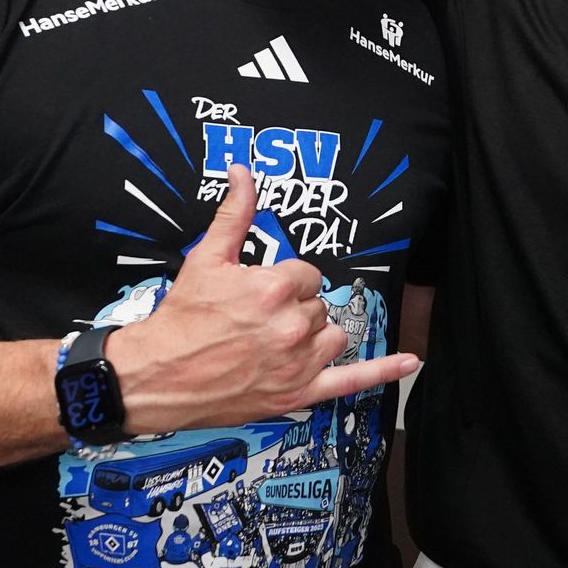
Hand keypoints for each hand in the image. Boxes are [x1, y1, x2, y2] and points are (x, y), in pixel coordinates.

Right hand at [104, 166, 417, 432]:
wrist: (155, 376)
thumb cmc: (181, 319)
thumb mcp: (206, 258)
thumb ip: (235, 214)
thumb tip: (244, 173)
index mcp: (276, 287)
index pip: (307, 274)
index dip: (285, 282)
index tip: (260, 294)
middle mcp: (292, 325)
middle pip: (318, 306)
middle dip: (292, 309)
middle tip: (255, 322)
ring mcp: (298, 362)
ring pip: (332, 335)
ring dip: (314, 336)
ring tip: (277, 341)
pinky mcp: (298, 393)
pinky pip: (352, 381)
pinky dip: (384, 371)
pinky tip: (411, 362)